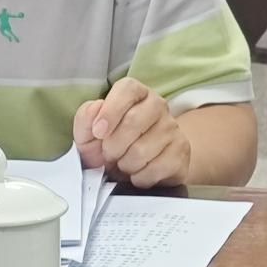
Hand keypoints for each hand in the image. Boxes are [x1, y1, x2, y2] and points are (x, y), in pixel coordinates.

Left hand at [73, 78, 190, 186]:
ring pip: (143, 150)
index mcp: (135, 92)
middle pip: (134, 121)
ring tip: (123, 163)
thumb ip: (85, 118)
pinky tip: (137, 173)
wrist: (139, 167)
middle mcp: (157, 105)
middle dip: (113, 145)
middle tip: (108, 154)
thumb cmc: (110, 144)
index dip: (110, 111)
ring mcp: (172, 128)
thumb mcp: (88, 132)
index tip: (98, 132)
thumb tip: (95, 108)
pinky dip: (140, 177)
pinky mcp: (181, 152)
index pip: (127, 89)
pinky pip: (156, 168)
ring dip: (125, 164)